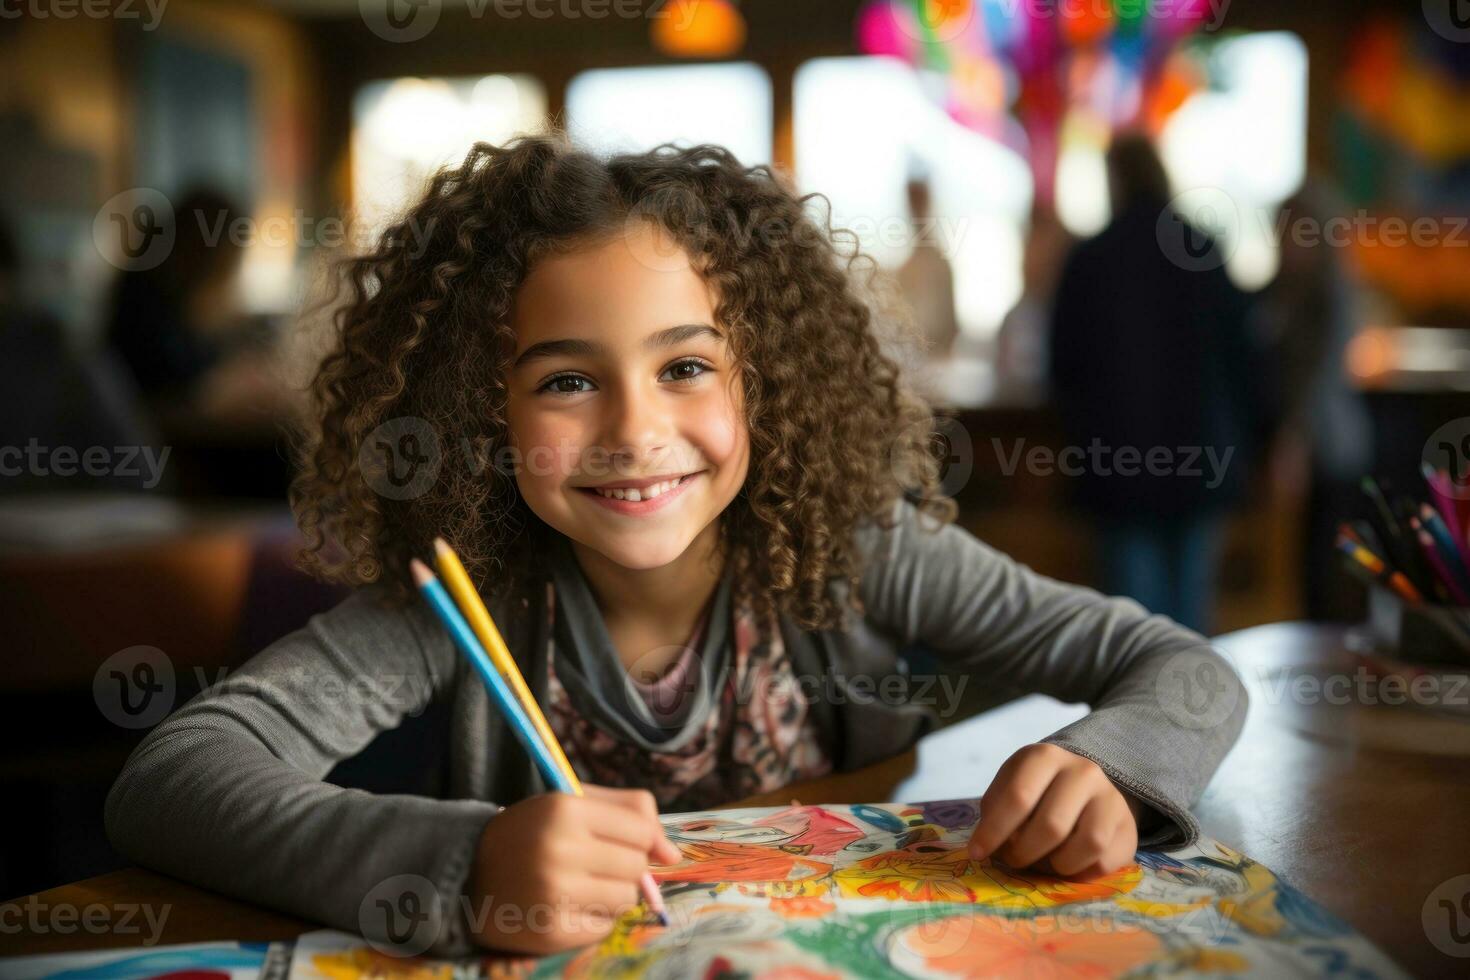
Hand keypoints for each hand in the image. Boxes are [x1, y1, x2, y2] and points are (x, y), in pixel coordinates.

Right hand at [467, 785, 680, 953]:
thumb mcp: (573, 802)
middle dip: (624, 865)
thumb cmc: (532, 832)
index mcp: (564, 809)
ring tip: (580, 883)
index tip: (618, 839)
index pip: (641, 829)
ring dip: (612, 893)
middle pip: (637, 866)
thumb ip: (630, 812)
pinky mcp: (551, 932)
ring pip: (626, 899)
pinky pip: (605, 927)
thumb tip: (673, 855)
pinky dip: (594, 918)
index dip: (638, 836)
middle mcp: (559, 851)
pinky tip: (567, 905)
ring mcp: (554, 895)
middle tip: (592, 861)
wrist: (468, 874)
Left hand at [966, 743, 1138, 877]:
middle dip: (1024, 853)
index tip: (977, 854)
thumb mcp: (1009, 789)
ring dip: (1056, 864)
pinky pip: (1103, 863)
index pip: (1018, 797)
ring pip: (1086, 845)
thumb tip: (985, 848)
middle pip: (1051, 826)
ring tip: (1043, 860)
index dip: (994, 831)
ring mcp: (1110, 797)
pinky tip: (1067, 863)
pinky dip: (1079, 873)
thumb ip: (996, 813)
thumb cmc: (1036, 791)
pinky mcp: (1128, 826)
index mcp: (1044, 757)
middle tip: (1013, 860)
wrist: (1084, 787)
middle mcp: (1082, 771)